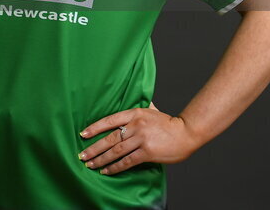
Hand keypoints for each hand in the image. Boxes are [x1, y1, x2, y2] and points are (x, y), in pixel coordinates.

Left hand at [77, 102, 198, 174]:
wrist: (186, 133)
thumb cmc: (169, 123)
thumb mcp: (153, 110)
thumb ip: (143, 107)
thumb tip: (139, 99)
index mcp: (135, 113)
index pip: (110, 120)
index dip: (95, 128)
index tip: (83, 134)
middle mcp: (136, 125)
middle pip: (110, 138)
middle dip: (94, 148)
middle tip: (82, 155)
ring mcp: (141, 139)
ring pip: (116, 151)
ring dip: (101, 159)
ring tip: (90, 164)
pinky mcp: (147, 152)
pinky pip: (127, 161)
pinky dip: (115, 167)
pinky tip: (106, 171)